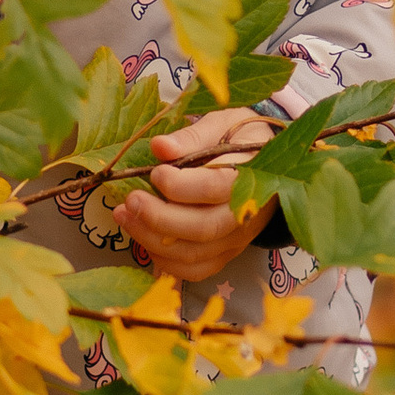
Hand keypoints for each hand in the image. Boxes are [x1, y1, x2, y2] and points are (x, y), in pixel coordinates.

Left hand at [115, 101, 275, 289]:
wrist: (269, 167)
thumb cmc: (241, 140)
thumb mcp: (222, 124)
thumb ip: (193, 136)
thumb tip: (159, 146)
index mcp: (250, 177)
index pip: (214, 188)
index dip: (180, 185)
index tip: (156, 173)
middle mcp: (245, 215)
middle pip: (203, 228)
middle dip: (159, 217)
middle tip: (131, 200)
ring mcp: (236, 240)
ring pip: (193, 253)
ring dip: (151, 239)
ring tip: (125, 215)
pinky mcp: (225, 255)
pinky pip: (194, 271)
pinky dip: (164, 261)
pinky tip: (143, 238)